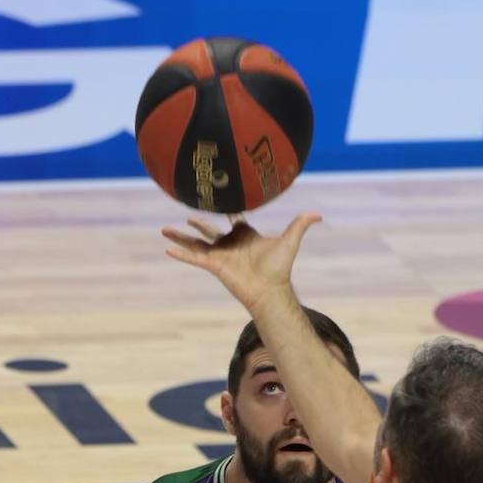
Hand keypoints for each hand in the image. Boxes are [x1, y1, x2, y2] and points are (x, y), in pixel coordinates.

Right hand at [161, 213, 322, 313]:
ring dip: (181, 237)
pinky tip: (167, 249)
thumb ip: (300, 224)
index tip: (217, 194)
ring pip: (196, 243)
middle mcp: (230, 244)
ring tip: (164, 231)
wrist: (269, 289)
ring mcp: (220, 255)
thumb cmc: (279, 267)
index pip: (233, 216)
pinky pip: (194, 257)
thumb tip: (318, 214)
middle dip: (197, 222)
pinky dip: (181, 253)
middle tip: (186, 213)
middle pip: (209, 230)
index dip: (227, 206)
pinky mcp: (213, 265)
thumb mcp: (290, 240)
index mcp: (245, 234)